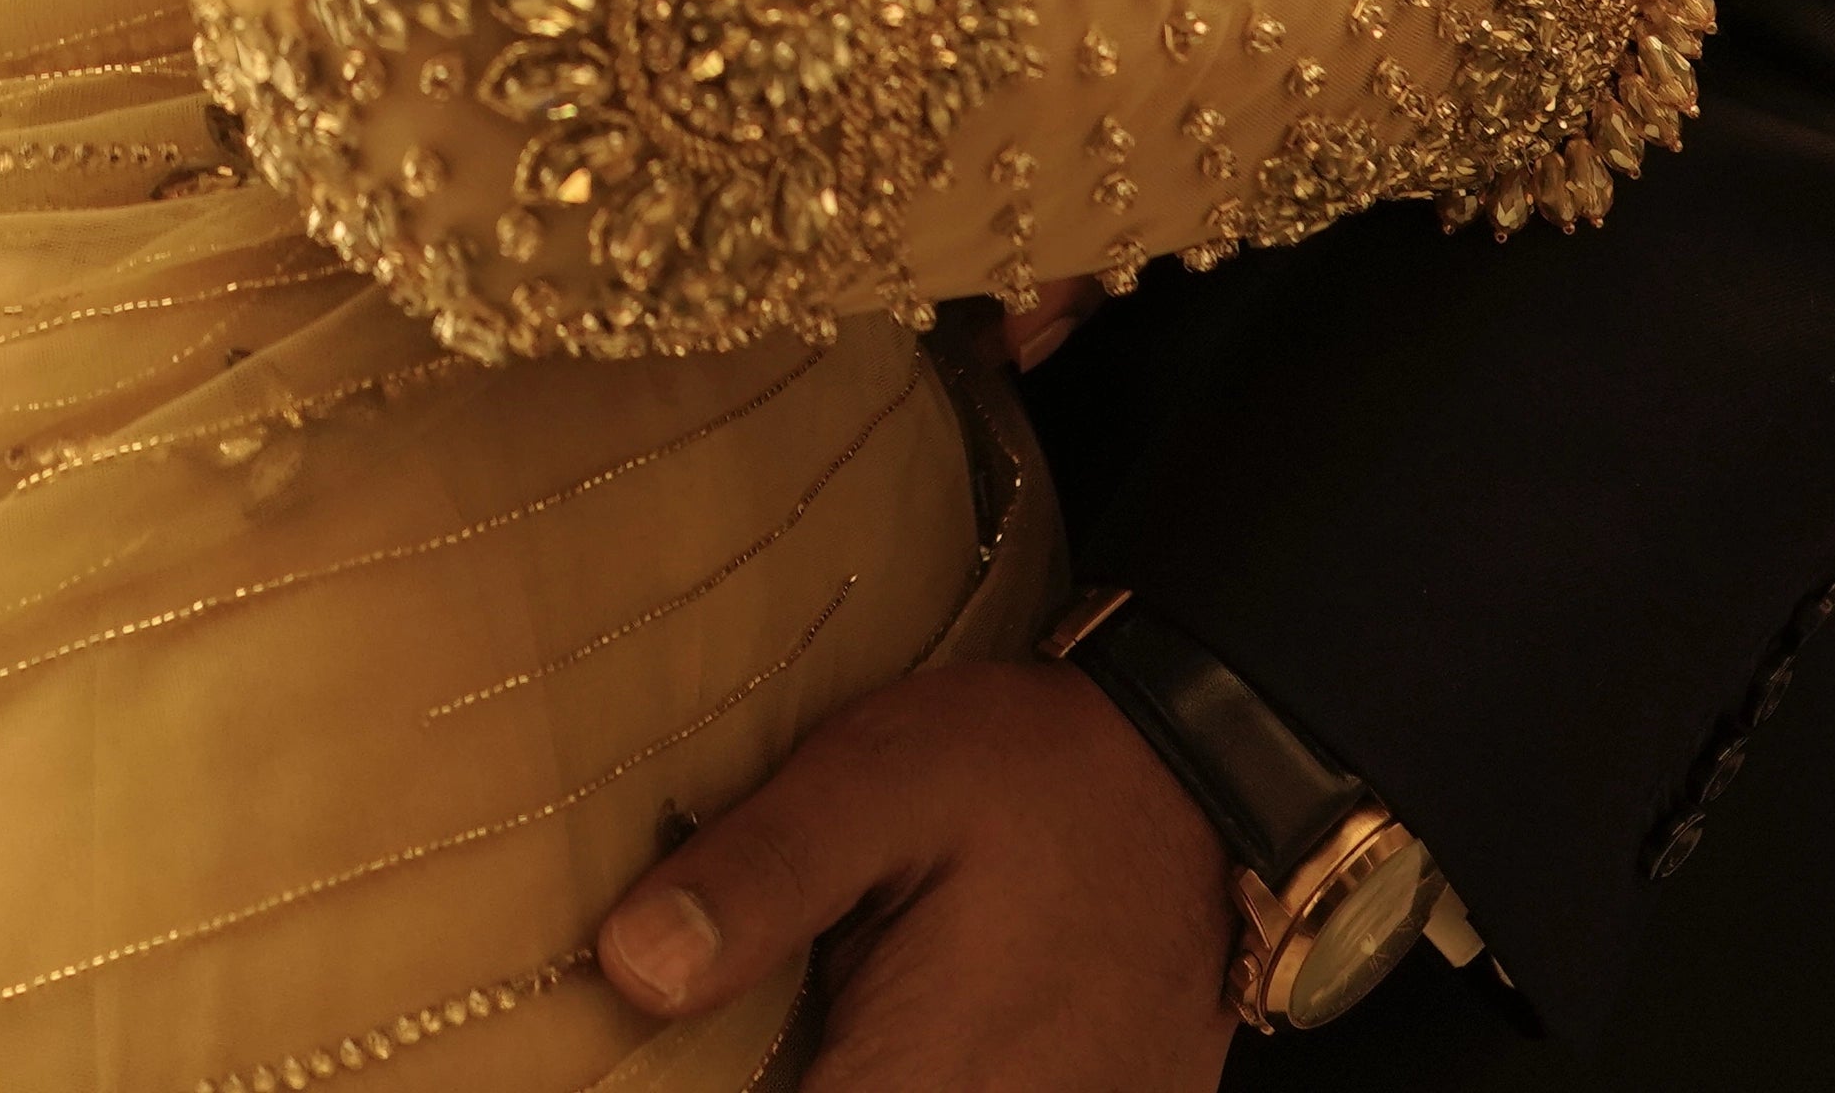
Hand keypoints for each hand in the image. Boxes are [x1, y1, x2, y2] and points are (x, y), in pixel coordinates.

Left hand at [598, 657, 1231, 1088]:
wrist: (1205, 782)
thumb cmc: (1033, 772)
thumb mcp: (874, 778)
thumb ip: (758, 875)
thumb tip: (629, 965)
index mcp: (916, 1080)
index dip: (689, 1086)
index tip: (639, 1048)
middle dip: (777, 1070)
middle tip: (738, 1009)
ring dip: (838, 1069)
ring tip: (807, 1009)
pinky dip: (908, 1068)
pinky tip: (880, 1020)